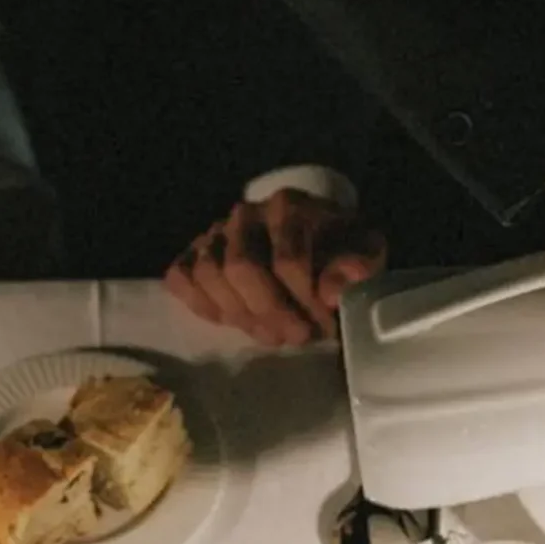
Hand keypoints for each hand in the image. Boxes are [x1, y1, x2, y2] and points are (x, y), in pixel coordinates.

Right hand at [165, 189, 389, 346]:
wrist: (311, 241)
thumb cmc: (336, 249)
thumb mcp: (363, 251)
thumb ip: (358, 264)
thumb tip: (331, 292)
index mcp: (287, 206)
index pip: (287, 260)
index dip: (305, 302)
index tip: (324, 327)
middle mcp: (244, 213)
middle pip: (241, 268)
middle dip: (271, 311)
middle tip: (296, 337)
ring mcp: (214, 233)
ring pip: (208, 274)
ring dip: (241, 314)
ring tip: (271, 334)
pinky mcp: (192, 253)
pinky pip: (180, 278)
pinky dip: (201, 304)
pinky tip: (230, 319)